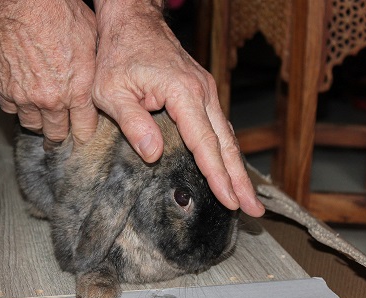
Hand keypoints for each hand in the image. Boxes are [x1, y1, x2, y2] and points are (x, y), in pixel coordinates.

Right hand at [0, 0, 98, 147]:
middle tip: (62, 139)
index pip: (85, 129)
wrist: (17, 2)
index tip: (83, 136)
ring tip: (43, 125)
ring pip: (33, 126)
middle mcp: (52, 99)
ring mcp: (25, 96)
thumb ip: (92, 65)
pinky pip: (10, 110)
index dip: (85, 134)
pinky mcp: (2, 88)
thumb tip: (96, 74)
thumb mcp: (90, 37)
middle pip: (58, 134)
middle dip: (62, 137)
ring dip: (39, 125)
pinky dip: (17, 109)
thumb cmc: (57, 12)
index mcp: (78, 90)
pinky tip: (23, 104)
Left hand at [93, 0, 263, 216]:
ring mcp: (205, 91)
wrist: (132, 21)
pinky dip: (226, 151)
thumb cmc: (118, 54)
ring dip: (237, 168)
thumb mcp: (112, 90)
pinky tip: (228, 167)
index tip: (231, 201)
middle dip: (240, 180)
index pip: (205, 143)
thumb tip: (153, 155)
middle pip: (226, 144)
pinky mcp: (201, 92)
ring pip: (226, 136)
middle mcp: (202, 92)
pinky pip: (218, 126)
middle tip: (254, 210)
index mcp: (183, 93)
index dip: (218, 176)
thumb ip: (133, 122)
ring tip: (246, 197)